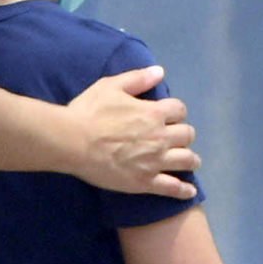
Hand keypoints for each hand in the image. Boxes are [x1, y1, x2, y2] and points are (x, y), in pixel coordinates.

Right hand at [67, 65, 199, 198]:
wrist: (72, 141)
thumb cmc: (89, 112)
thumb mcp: (111, 86)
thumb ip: (137, 79)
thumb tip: (160, 72)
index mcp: (154, 113)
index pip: (180, 110)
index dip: (175, 111)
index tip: (170, 115)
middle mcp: (161, 137)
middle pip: (187, 135)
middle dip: (183, 134)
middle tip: (176, 138)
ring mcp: (155, 161)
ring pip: (186, 160)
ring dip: (191, 159)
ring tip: (190, 160)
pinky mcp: (145, 182)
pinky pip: (172, 188)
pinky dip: (184, 190)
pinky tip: (190, 191)